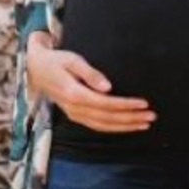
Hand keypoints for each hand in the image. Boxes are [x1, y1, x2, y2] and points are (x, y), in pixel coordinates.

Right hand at [26, 32, 155, 133]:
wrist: (36, 69)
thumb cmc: (57, 60)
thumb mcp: (72, 60)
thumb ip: (90, 73)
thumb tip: (108, 87)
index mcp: (74, 94)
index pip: (106, 104)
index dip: (126, 105)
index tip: (144, 103)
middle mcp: (74, 108)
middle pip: (108, 118)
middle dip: (131, 118)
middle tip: (152, 116)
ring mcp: (74, 114)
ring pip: (104, 126)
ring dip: (126, 126)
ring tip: (145, 124)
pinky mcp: (76, 116)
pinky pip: (98, 126)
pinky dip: (115, 128)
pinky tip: (129, 127)